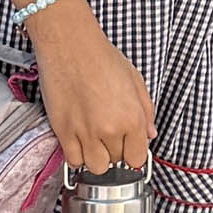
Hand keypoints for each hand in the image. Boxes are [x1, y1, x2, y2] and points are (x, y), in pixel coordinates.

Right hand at [28, 1, 155, 171]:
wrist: (69, 45)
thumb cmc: (101, 57)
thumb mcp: (135, 80)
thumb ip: (146, 111)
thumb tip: (150, 134)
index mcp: (132, 118)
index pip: (137, 158)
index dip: (133, 153)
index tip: (129, 146)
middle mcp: (110, 130)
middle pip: (116, 162)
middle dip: (115, 152)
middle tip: (109, 135)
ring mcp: (85, 133)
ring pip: (95, 167)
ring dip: (96, 157)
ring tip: (94, 140)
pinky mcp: (62, 131)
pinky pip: (73, 160)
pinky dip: (77, 155)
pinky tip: (79, 141)